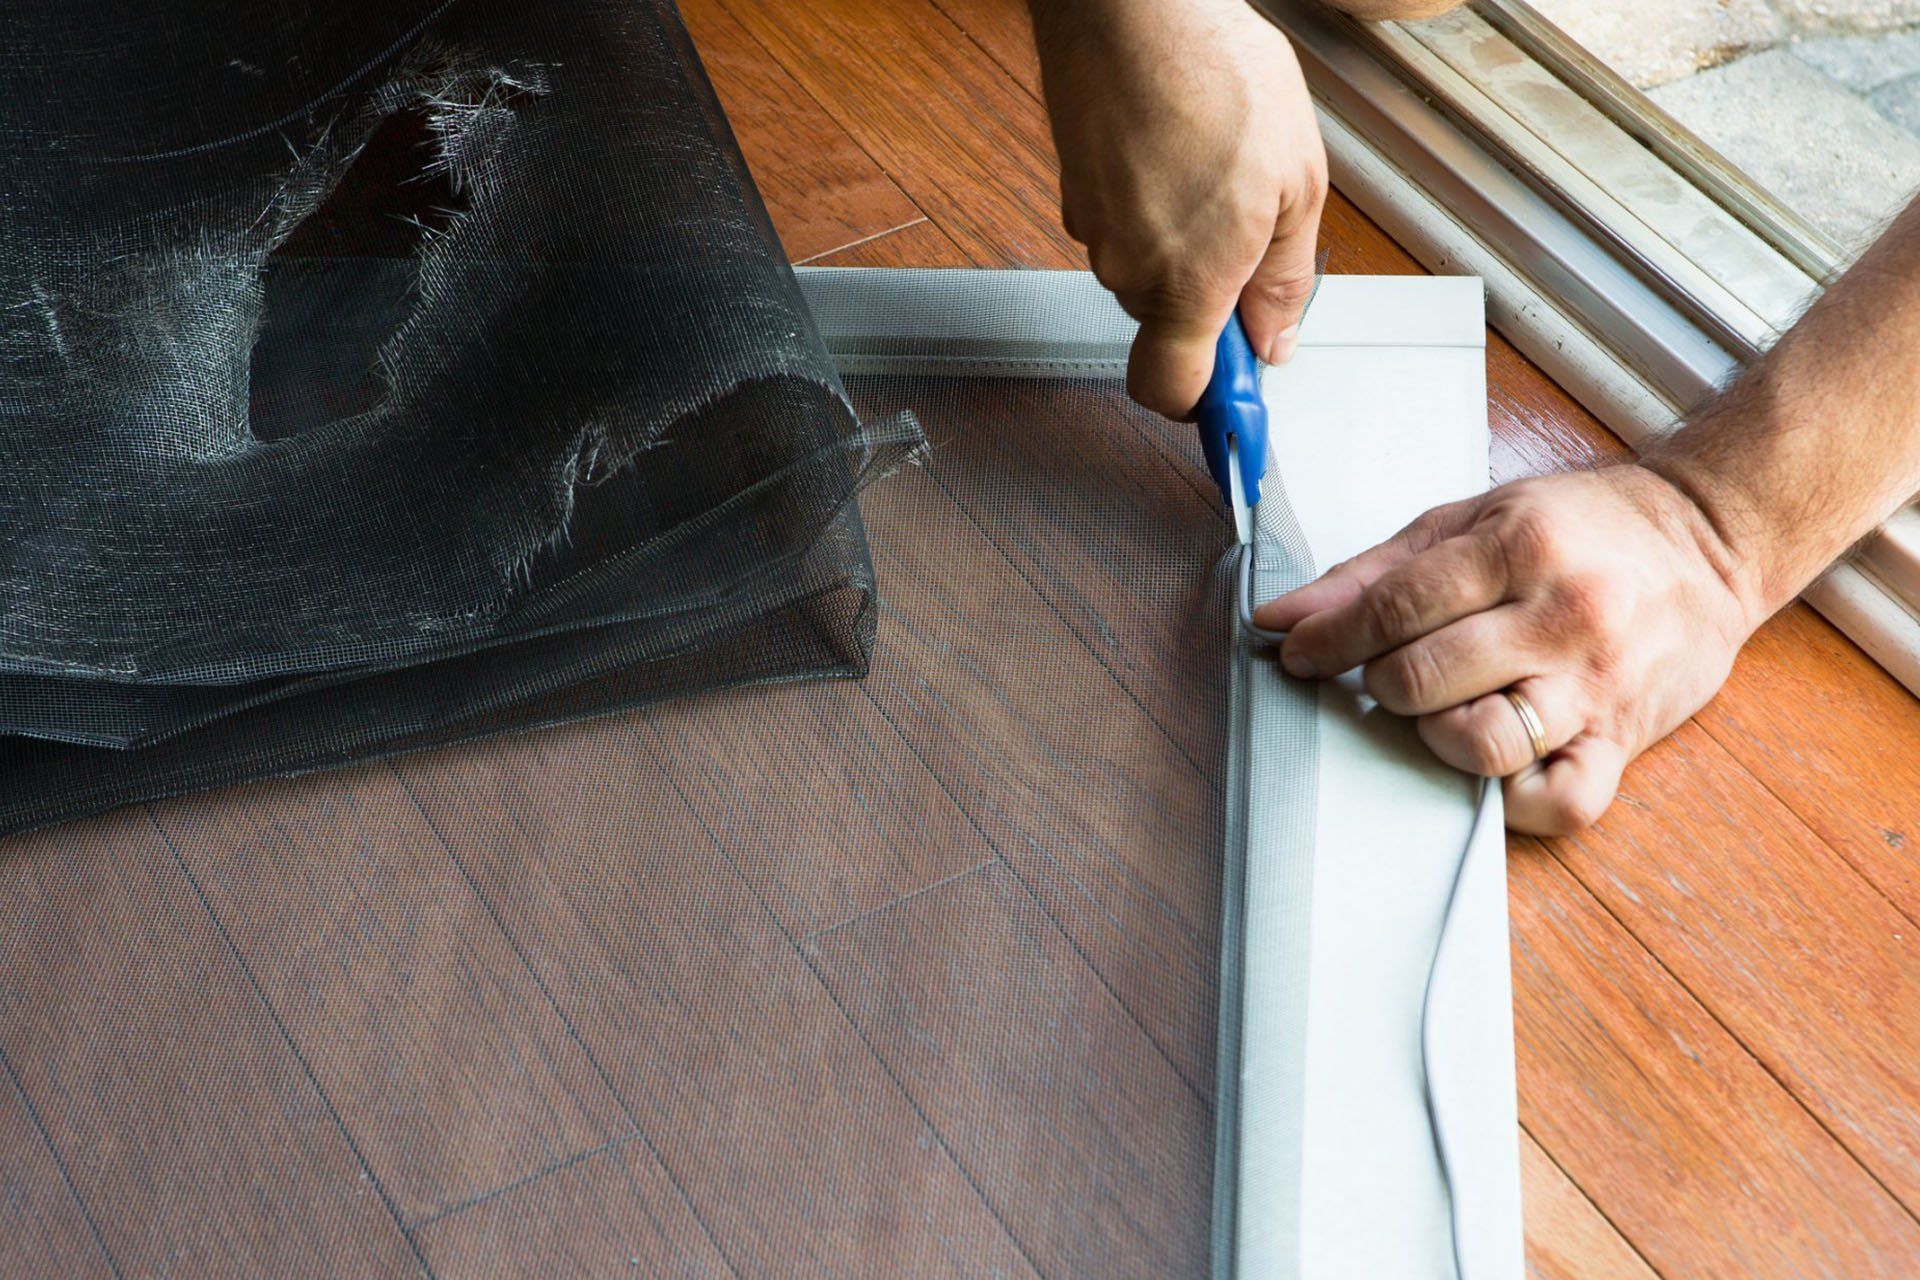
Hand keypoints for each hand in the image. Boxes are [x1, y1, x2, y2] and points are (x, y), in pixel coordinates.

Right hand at [1030, 0, 1326, 416]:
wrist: (1133, 6)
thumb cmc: (1216, 76)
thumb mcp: (1297, 185)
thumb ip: (1283, 279)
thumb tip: (1275, 340)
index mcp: (1188, 282)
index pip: (1170, 390)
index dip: (1204, 404)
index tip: (1235, 401)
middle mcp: (1128, 268)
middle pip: (1166, 322)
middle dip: (1209, 295)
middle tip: (1253, 233)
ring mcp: (1093, 228)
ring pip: (1145, 266)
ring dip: (1182, 238)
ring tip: (1216, 166)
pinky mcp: (1075, 187)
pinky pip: (1122, 220)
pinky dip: (1152, 200)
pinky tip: (1179, 145)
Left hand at [1254, 466, 1763, 833]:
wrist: (1711, 538)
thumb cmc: (1582, 527)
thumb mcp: (1472, 519)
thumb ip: (1373, 572)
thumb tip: (1283, 618)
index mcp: (1520, 548)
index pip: (1392, 610)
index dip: (1328, 641)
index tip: (1299, 654)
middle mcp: (1562, 617)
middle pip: (1422, 680)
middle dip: (1381, 684)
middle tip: (1388, 672)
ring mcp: (1596, 684)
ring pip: (1481, 743)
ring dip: (1437, 735)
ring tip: (1445, 706)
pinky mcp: (1624, 740)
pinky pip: (1560, 802)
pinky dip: (1512, 799)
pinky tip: (1496, 762)